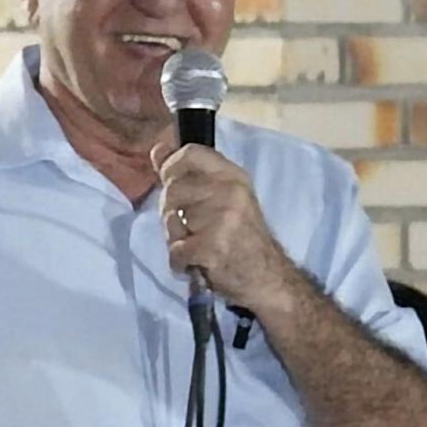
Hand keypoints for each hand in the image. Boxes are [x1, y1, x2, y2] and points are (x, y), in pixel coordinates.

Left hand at [150, 138, 296, 311]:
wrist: (269, 278)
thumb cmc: (242, 236)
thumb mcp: (225, 196)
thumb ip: (190, 173)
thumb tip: (157, 149)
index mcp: (232, 175)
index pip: (190, 153)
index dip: (171, 165)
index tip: (170, 181)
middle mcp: (229, 191)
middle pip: (172, 188)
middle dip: (171, 211)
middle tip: (190, 227)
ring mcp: (221, 219)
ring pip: (170, 220)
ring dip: (176, 238)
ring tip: (197, 244)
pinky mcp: (212, 247)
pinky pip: (175, 250)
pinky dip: (180, 262)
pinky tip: (197, 263)